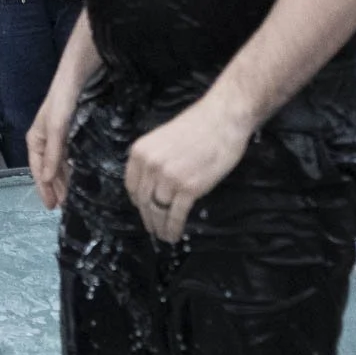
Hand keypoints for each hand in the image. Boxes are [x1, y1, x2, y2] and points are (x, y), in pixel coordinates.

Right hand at [28, 81, 79, 210]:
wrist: (80, 71)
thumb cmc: (63, 98)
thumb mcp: (57, 126)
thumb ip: (53, 153)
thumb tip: (48, 180)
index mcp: (37, 138)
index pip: (38, 170)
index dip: (43, 188)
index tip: (51, 207)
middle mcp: (47, 139)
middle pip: (49, 169)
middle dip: (55, 187)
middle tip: (64, 207)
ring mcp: (62, 135)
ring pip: (61, 163)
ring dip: (65, 179)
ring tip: (73, 196)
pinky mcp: (76, 130)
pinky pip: (72, 154)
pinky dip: (75, 166)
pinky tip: (82, 175)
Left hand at [125, 95, 253, 241]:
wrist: (223, 118)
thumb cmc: (199, 125)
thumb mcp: (164, 138)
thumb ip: (155, 159)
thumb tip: (153, 184)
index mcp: (140, 151)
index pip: (132, 186)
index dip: (138, 202)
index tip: (144, 209)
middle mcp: (150, 165)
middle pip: (144, 201)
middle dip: (148, 218)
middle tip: (153, 228)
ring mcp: (168, 178)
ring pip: (158, 211)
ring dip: (160, 227)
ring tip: (164, 235)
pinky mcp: (188, 188)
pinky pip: (175, 215)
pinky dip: (173, 228)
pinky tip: (175, 234)